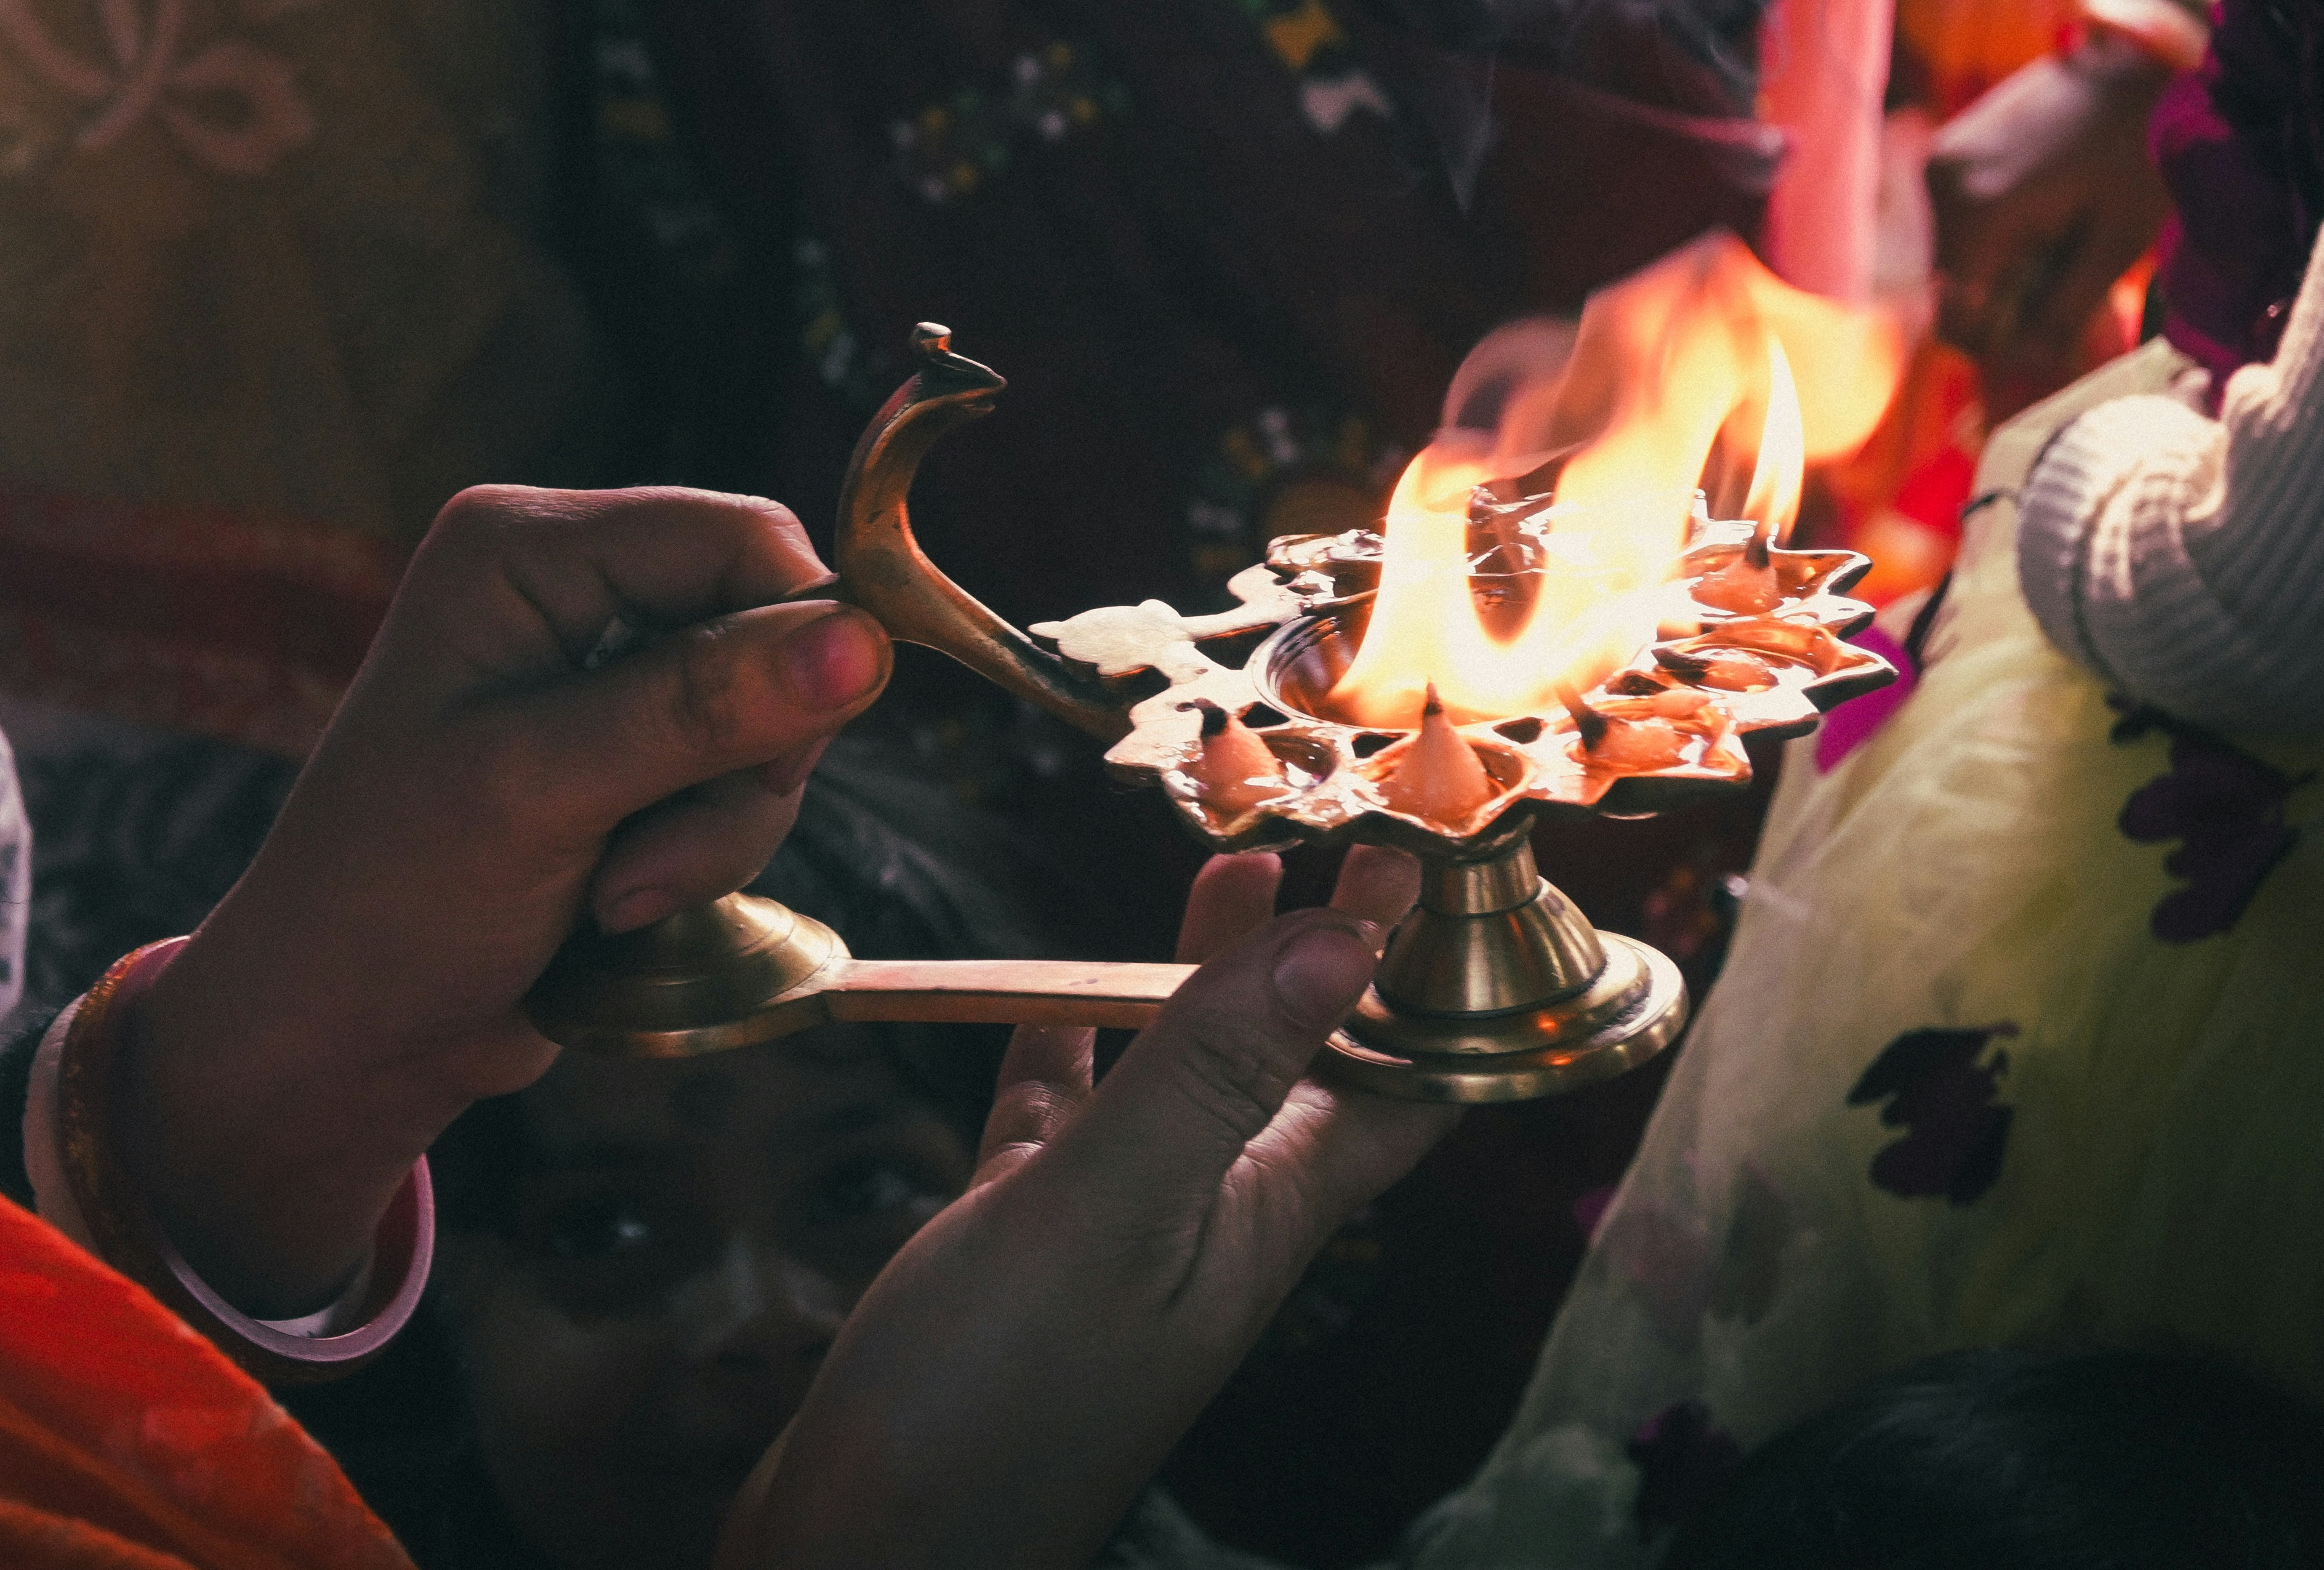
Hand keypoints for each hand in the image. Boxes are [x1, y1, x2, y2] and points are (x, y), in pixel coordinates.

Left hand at [118, 485, 892, 1313]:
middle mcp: (569, 589)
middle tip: (654, 854)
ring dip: (719, 829)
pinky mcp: (631, 760)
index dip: (800, 635)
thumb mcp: (542, 789)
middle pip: (772, 632)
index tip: (790, 754)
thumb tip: (864, 640)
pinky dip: (703, 856)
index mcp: (525, 547)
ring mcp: (602, 678)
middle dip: (741, 760)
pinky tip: (617, 905)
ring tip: (619, 894)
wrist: (341, 1037)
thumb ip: (701, 707)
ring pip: (772, 724)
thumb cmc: (392, 898)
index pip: (739, 537)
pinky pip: (740, 786)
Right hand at [723, 846, 1456, 1569]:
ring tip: (1228, 863)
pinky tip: (1056, 991)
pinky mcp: (1019, 1239)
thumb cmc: (992, 1411)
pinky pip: (1064, 1114)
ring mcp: (1113, 1230)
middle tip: (1344, 827)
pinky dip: (1070, 1042)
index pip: (1403, 1083)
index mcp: (1266, 1217)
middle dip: (1331, 949)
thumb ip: (1214, 1070)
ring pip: (1185, 1073)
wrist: (865, 1558)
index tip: (1458, 868)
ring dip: (1208, 975)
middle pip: (1300, 1059)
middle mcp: (1209, 1220)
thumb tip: (1346, 936)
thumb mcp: (1116, 1211)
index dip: (1442, 982)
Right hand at [1929, 30, 2175, 416]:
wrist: (2142, 60)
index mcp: (1979, 212)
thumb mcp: (2115, 245)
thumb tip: (2030, 366)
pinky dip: (1988, 237)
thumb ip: (2064, 309)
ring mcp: (1939, 162)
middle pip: (1947, 288)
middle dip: (1997, 306)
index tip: (2048, 342)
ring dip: (1993, 271)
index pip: (1957, 316)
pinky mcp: (1948, 148)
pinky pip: (1954, 220)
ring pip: (1948, 256)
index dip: (1999, 343)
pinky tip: (2039, 220)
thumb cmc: (2142, 152)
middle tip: (2060, 300)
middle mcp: (1942, 186)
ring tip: (2057, 251)